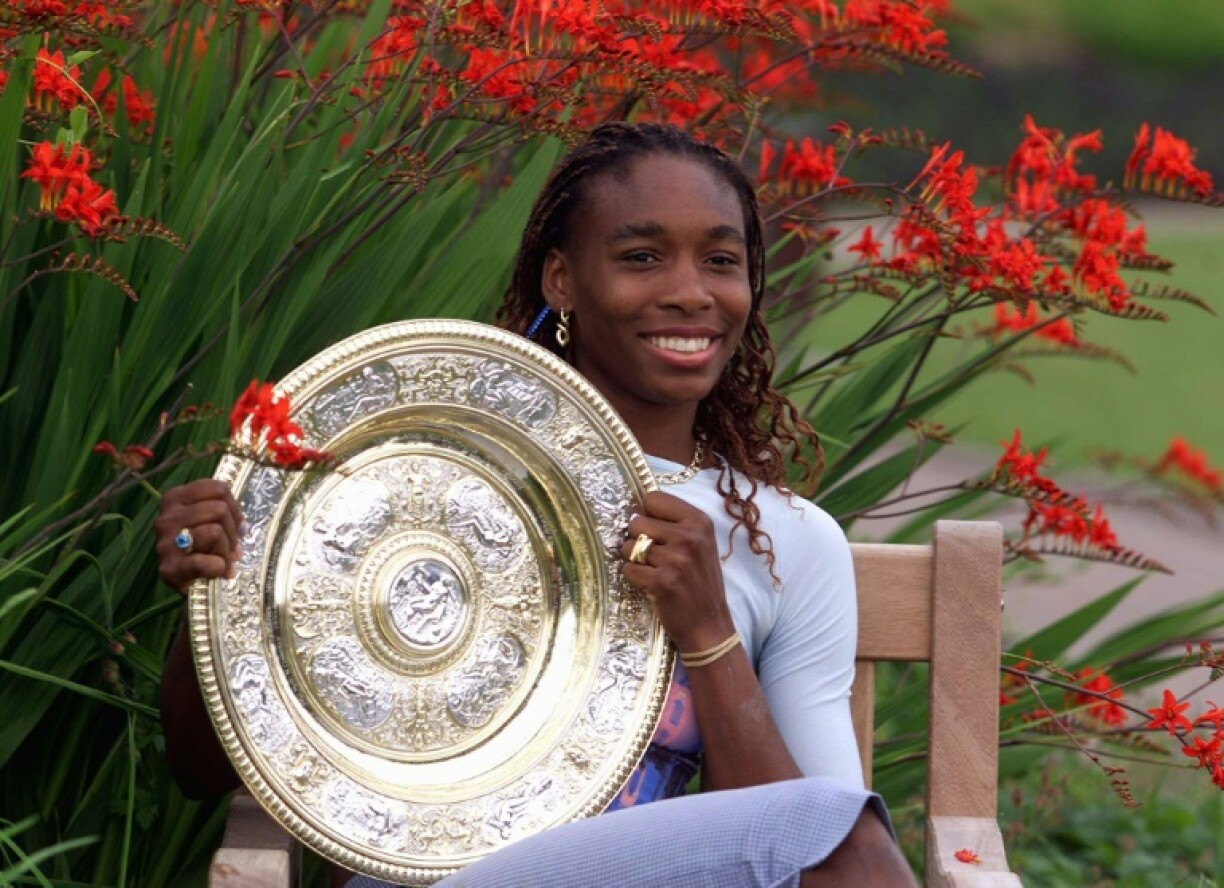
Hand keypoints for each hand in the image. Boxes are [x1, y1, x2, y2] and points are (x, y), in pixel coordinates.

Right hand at [154, 480, 242, 594]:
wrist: (190, 586)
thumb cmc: (203, 548)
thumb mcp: (210, 521)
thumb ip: (224, 513)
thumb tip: (242, 526)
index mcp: (174, 499)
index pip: (218, 489)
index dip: (234, 507)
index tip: (235, 523)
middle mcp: (166, 518)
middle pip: (219, 509)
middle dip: (232, 530)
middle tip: (231, 546)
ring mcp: (164, 543)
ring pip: (215, 531)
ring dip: (227, 550)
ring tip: (224, 559)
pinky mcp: (169, 569)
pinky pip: (205, 561)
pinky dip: (219, 567)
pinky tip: (219, 571)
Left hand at [619, 491, 734, 652]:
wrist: (709, 625)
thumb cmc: (700, 583)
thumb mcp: (701, 545)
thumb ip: (674, 525)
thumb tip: (634, 511)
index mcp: (699, 522)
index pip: (653, 498)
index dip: (648, 515)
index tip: (655, 531)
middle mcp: (689, 537)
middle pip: (636, 522)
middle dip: (637, 539)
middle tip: (653, 556)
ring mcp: (676, 559)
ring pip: (628, 547)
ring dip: (633, 560)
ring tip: (652, 571)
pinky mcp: (662, 582)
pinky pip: (628, 569)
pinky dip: (633, 578)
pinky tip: (650, 585)